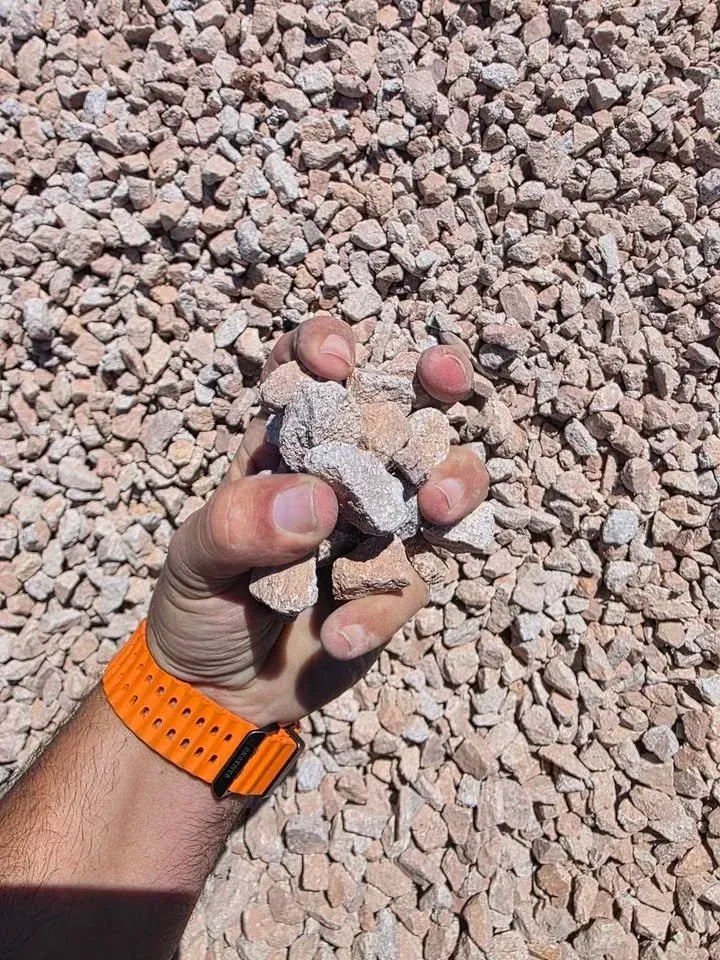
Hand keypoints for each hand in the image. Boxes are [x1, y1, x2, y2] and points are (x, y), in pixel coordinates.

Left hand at [146, 315, 488, 725]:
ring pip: (443, 479)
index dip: (326, 347)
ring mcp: (378, 527)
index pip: (309, 374)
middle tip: (446, 376)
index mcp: (285, 447)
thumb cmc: (200, 608)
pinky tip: (337, 637)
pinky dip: (379, 609)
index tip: (335, 361)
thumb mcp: (196, 561)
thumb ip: (239, 524)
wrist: (220, 693)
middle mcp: (342, 474)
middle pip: (404, 405)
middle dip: (437, 377)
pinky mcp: (397, 584)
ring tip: (435, 506)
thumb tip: (316, 501)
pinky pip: (413, 581)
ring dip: (453, 480)